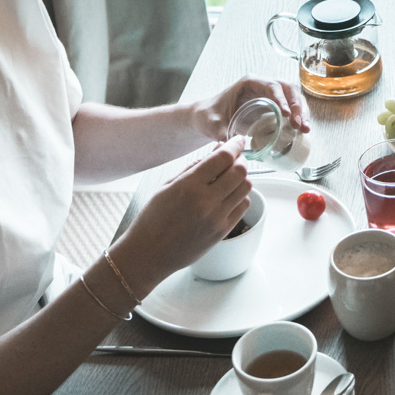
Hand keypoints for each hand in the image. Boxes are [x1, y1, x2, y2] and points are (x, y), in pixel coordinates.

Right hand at [114, 142, 251, 292]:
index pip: (223, 158)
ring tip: (231, 176)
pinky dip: (240, 195)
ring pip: (246, 188)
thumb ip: (194, 167)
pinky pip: (243, 206)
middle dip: (240, 159)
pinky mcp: (223, 231)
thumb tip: (216, 150)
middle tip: (235, 157)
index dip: (235, 145)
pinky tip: (229, 194)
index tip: (238, 140)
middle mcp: (206, 201)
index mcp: (189, 186)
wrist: (149, 254)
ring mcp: (217, 218)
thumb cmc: (153, 219)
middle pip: (240, 171)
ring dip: (242, 177)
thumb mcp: (168, 186)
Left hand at [193, 75, 310, 141]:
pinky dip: (299, 117)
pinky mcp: (273, 106)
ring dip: (302, 112)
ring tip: (304, 130)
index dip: (282, 99)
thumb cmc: (209, 116)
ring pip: (294, 97)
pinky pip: (291, 107)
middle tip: (299, 125)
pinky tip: (302, 131)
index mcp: (250, 83)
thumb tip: (236, 146)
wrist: (207, 118)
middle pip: (288, 89)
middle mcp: (263, 86)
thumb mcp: (212, 124)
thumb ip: (221, 133)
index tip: (287, 115)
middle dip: (297, 106)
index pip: (272, 86)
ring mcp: (270, 95)